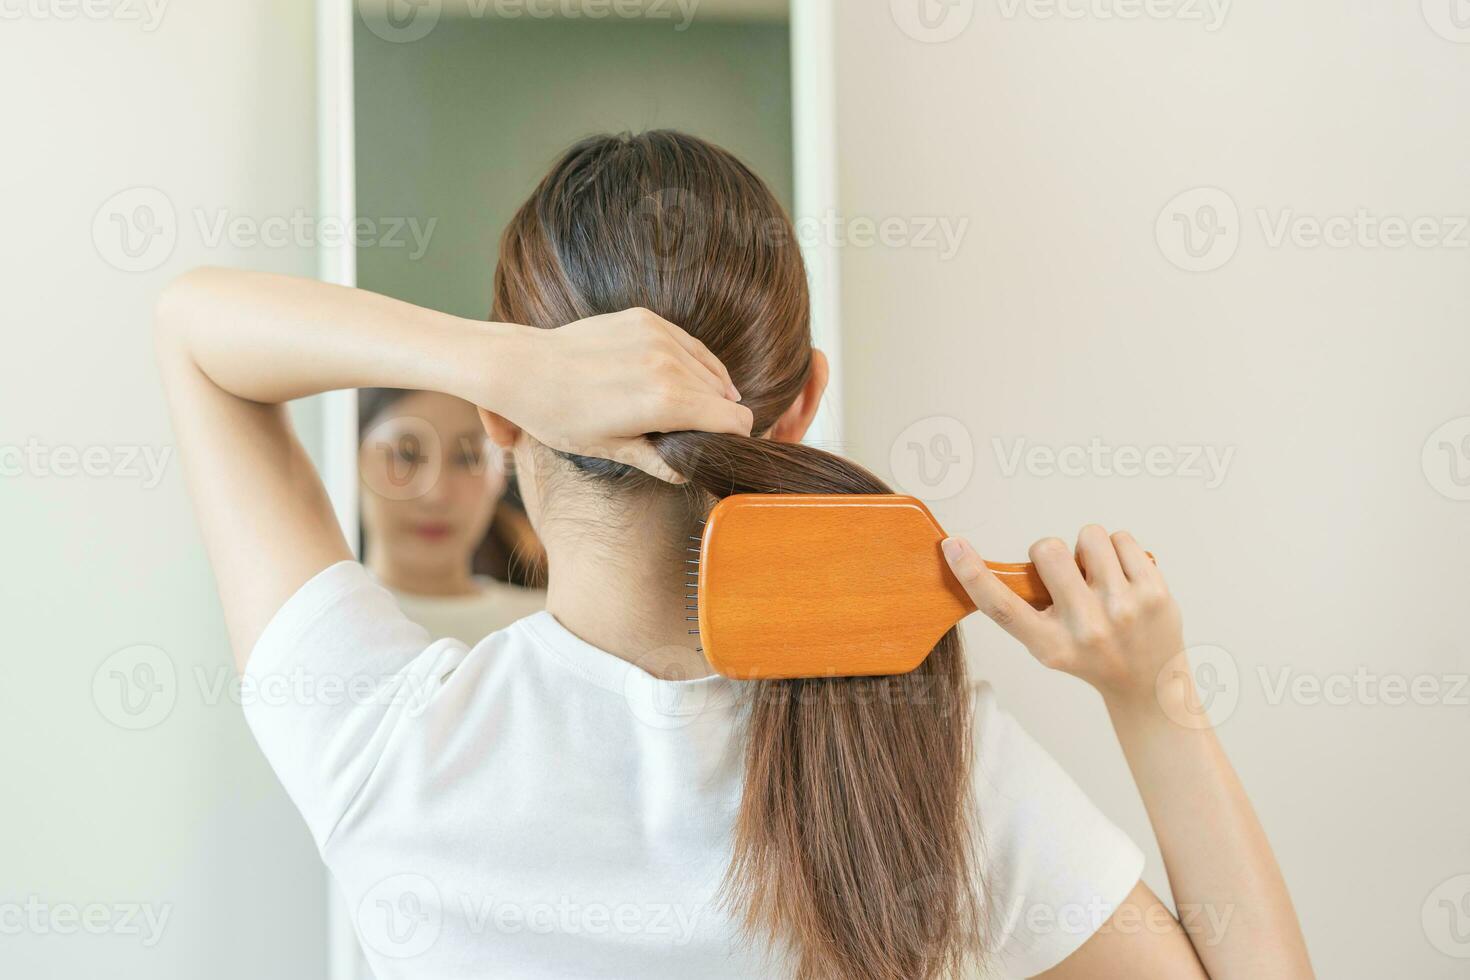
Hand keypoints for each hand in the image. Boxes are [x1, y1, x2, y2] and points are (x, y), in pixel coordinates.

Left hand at [493, 308, 753, 482]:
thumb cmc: (561, 416)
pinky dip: (691, 363)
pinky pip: (688, 344)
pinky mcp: (646, 319)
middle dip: (718, 415)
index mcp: (666, 402)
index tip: (723, 446)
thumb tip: (688, 470)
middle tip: (699, 433)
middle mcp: (669, 364)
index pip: (734, 420)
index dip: (735, 437)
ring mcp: (658, 336)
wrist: (525, 368)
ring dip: (707, 389)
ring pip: (710, 368)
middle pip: (724, 396)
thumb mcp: (610, 449)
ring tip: (690, 410)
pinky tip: (683, 378)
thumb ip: (658, 460)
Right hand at [941, 526, 1184, 707]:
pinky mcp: (1154, 592)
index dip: (971, 572)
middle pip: (1047, 550)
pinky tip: (1122, 576)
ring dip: (1088, 549)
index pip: (1001, 606)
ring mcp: (1124, 608)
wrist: (1149, 684)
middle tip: (1065, 574)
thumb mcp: (1049, 645)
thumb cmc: (1092, 656)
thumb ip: (1028, 609)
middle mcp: (1086, 628)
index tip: (952, 545)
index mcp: (1050, 644)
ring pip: (1089, 535)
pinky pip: (1121, 537)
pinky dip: (1118, 550)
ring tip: (1098, 577)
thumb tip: (1006, 561)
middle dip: (1051, 552)